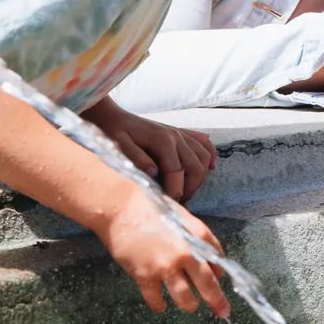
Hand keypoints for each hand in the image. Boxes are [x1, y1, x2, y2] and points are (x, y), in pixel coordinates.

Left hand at [88, 99, 216, 200]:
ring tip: (186, 191)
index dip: (175, 191)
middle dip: (190, 188)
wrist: (112, 118)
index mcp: (162, 140)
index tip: (168, 205)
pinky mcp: (180, 133)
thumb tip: (154, 172)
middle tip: (177, 202)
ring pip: (203, 156)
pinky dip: (210, 155)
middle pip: (197, 166)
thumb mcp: (120, 147)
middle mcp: (176, 136)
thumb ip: (137, 159)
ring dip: (200, 176)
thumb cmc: (114, 134)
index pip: (178, 171)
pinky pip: (203, 143)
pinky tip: (211, 167)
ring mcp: (179, 134)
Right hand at [93, 184, 229, 317]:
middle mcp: (185, 253)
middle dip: (217, 302)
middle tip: (223, 312)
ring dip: (189, 305)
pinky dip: (160, 305)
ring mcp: (165, 266)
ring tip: (189, 305)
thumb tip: (208, 256)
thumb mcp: (179, 214)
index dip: (219, 273)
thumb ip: (195, 234)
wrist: (120, 206)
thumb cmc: (149, 206)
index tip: (219, 280)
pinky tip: (161, 305)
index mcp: (196, 234)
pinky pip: (156, 300)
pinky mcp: (145, 276)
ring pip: (185, 299)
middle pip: (207, 285)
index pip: (217, 260)